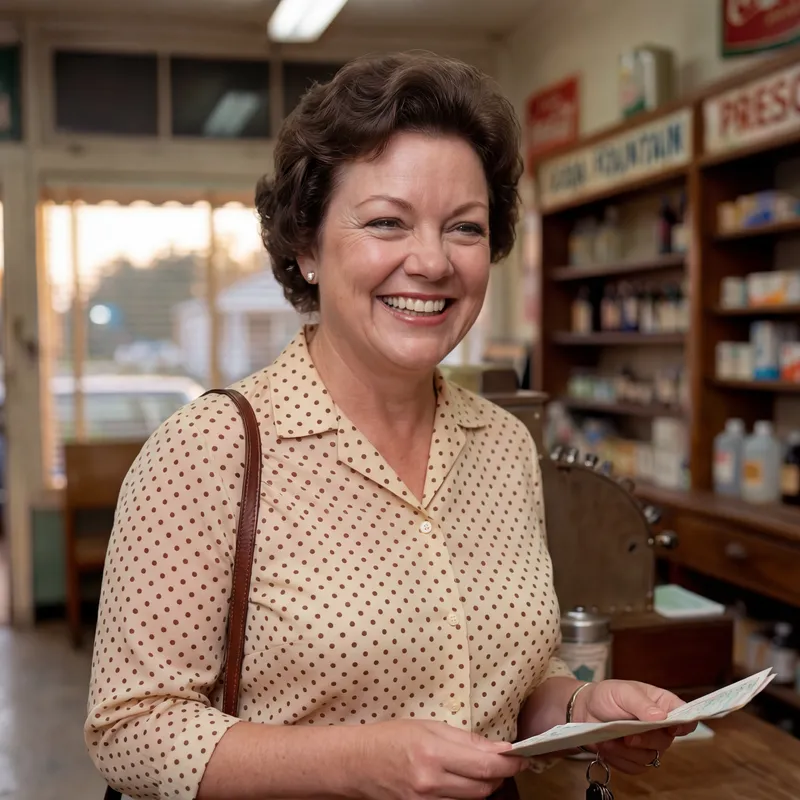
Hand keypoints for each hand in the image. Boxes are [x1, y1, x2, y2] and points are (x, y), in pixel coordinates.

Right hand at [353, 718, 529, 798]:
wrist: (357, 764)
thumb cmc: (391, 737)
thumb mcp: (428, 726)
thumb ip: (465, 739)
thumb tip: (499, 748)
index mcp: (433, 753)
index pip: (485, 765)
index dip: (509, 762)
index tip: (521, 756)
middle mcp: (431, 783)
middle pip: (484, 788)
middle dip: (499, 774)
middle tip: (502, 760)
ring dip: (484, 785)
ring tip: (480, 769)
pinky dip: (465, 795)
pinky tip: (462, 782)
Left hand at [572, 680, 697, 773]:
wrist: (583, 711)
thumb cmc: (606, 696)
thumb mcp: (622, 692)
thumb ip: (641, 703)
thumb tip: (662, 717)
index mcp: (661, 705)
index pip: (686, 716)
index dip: (685, 724)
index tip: (672, 727)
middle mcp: (660, 727)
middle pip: (666, 741)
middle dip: (645, 740)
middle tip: (628, 735)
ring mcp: (648, 745)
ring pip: (649, 758)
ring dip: (626, 750)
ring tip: (609, 738)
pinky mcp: (635, 759)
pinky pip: (634, 767)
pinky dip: (618, 758)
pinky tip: (608, 746)